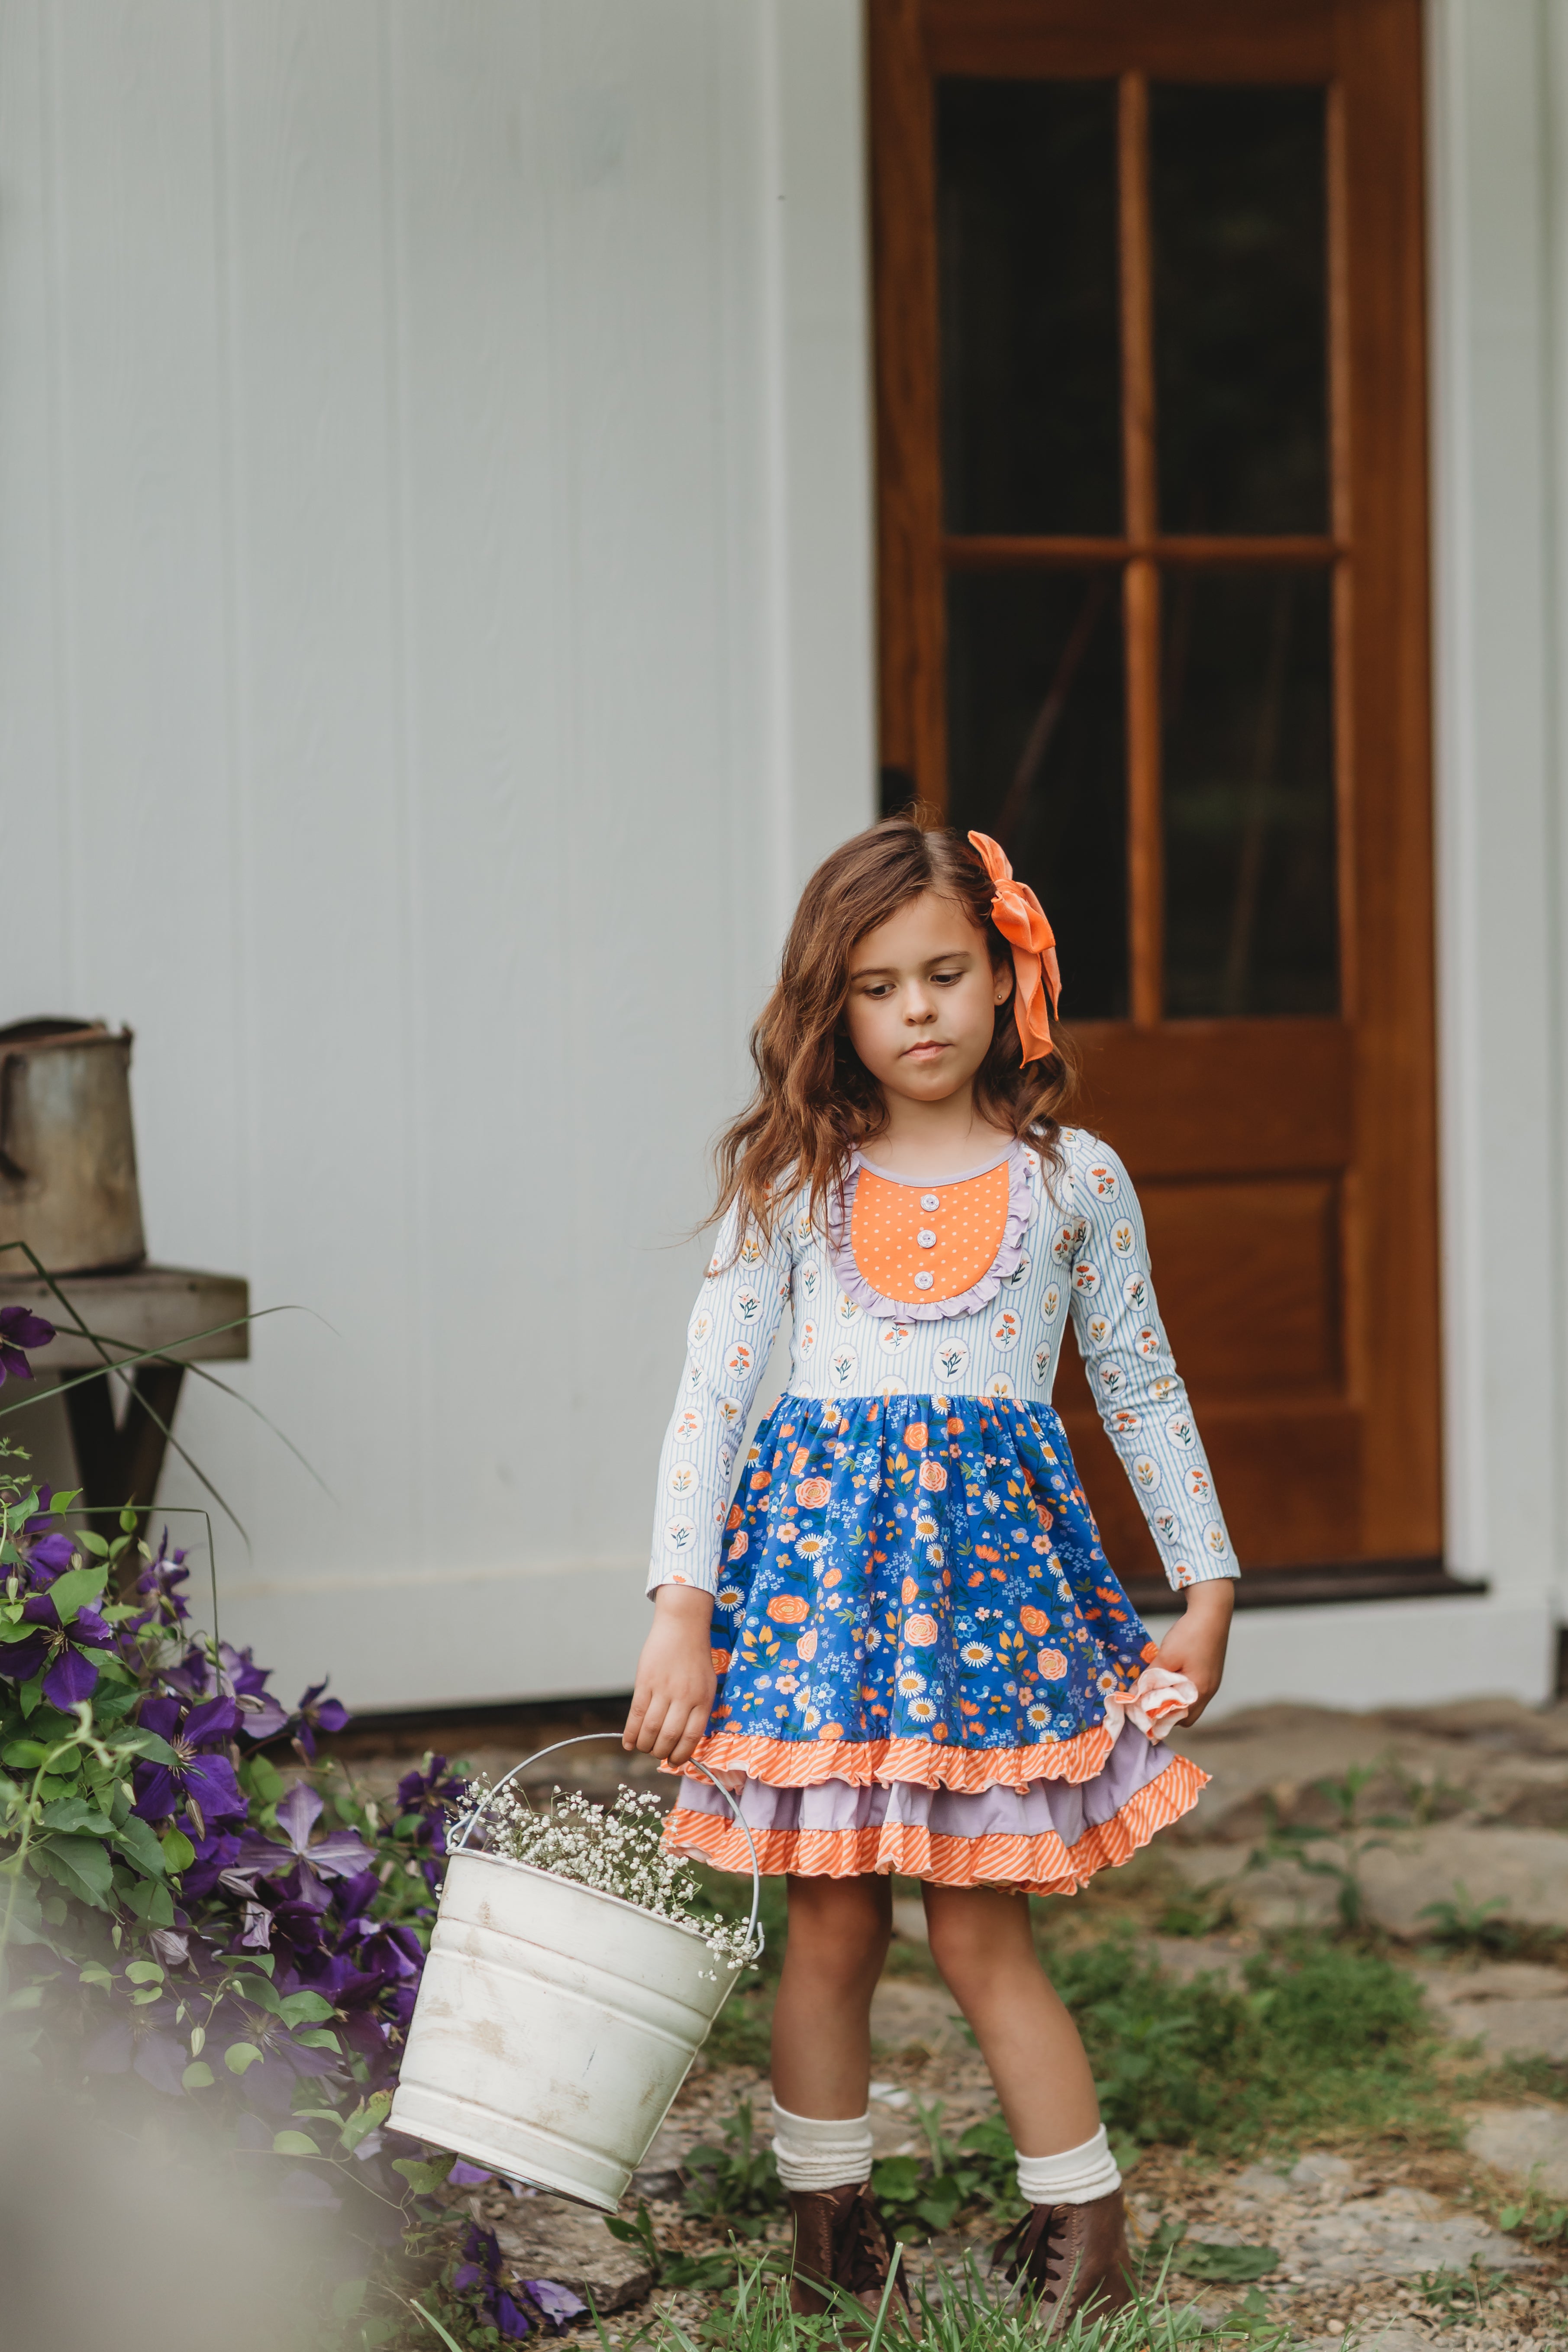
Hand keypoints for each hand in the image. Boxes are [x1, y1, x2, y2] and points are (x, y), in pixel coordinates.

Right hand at [624, 1585, 717, 1765]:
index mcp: (702, 1700)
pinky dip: (630, 1732)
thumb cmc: (696, 1658)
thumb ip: (698, 1710)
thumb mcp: (707, 1685)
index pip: (691, 1737)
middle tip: (657, 1755)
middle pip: (669, 1736)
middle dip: (660, 1753)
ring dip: (644, 1745)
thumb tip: (684, 1741)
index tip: (674, 1762)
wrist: (683, 1626)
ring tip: (643, 1748)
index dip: (681, 1755)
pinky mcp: (646, 1682)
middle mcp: (684, 1697)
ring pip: (650, 1728)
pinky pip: (636, 1713)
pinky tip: (628, 1742)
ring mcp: (664, 1689)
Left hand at [1152, 1580, 1233, 1727]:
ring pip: (1191, 1701)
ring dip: (1175, 1697)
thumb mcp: (1166, 1656)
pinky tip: (1172, 1672)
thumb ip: (1151, 1678)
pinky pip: (1195, 1688)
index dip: (1160, 1717)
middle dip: (1168, 1710)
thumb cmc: (1190, 1634)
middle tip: (1150, 1698)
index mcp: (1199, 1691)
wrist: (1212, 1611)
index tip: (1143, 1708)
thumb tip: (1135, 1694)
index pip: (1180, 1718)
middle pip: (1187, 1714)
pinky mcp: (1212, 1672)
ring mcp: (1213, 1681)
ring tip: (1159, 1684)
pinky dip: (1182, 1687)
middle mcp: (1209, 1691)